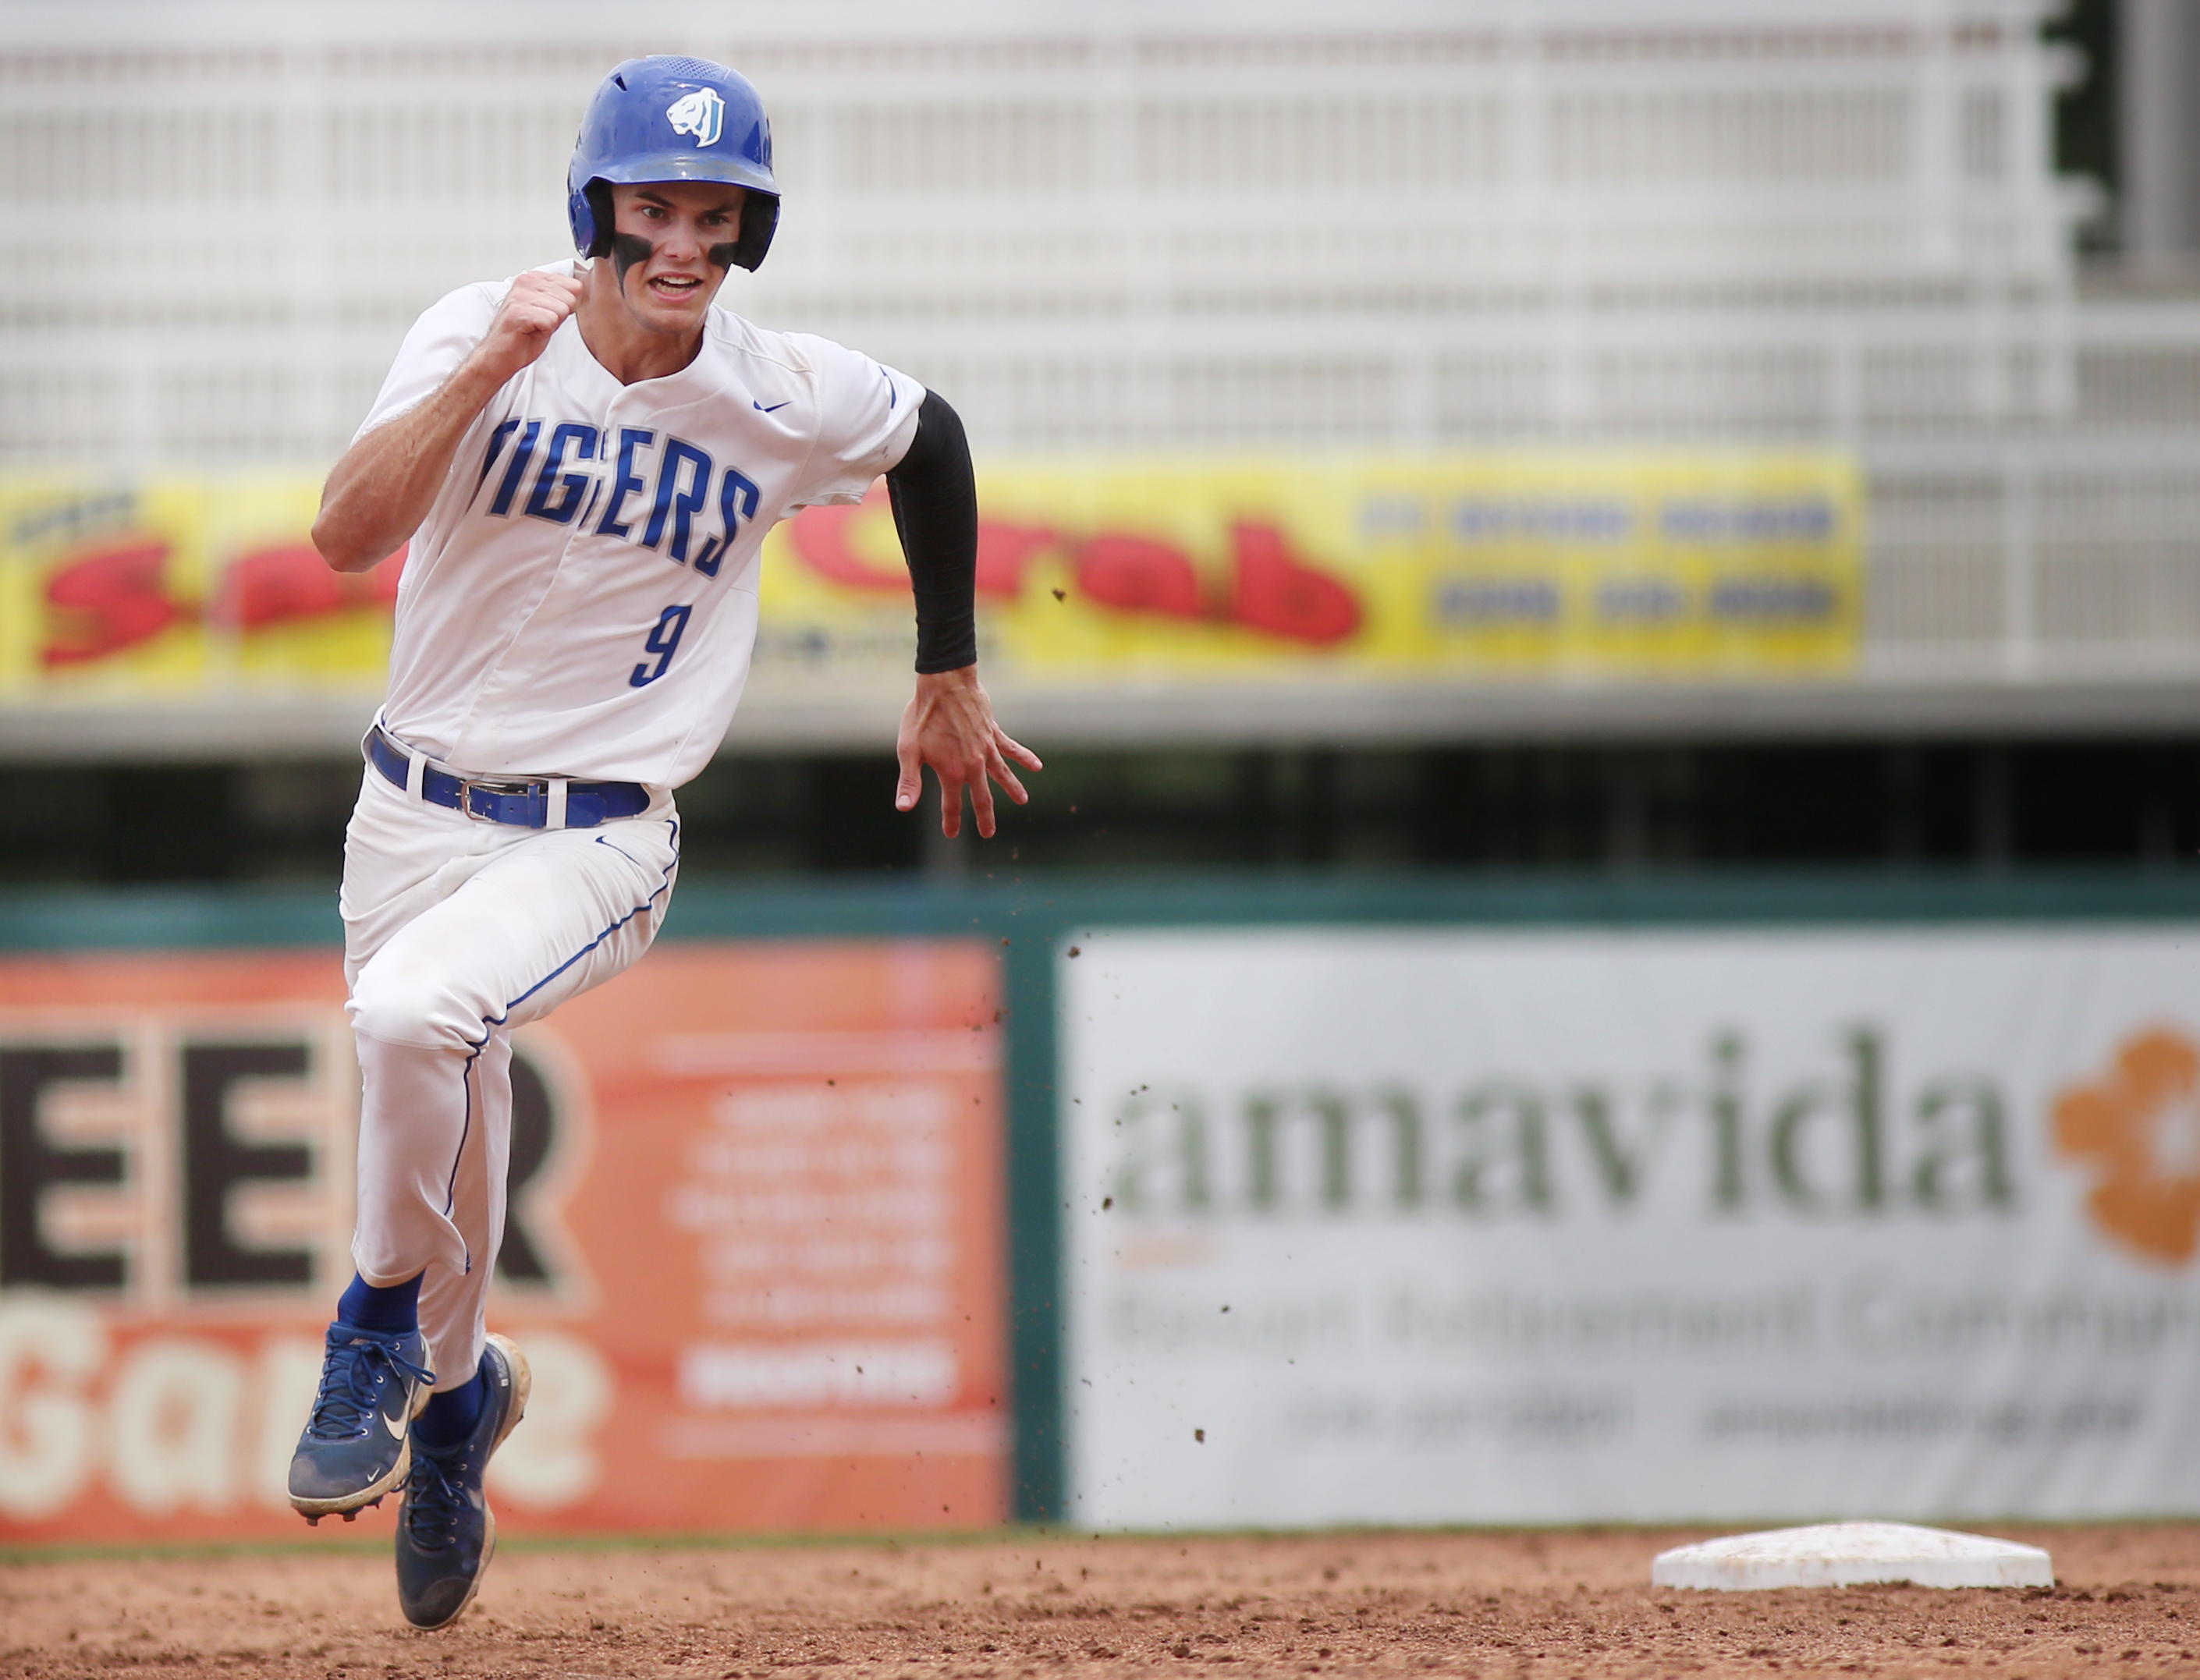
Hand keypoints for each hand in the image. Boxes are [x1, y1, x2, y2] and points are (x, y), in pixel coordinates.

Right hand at [472, 268, 583, 383]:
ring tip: (534, 327)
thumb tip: (580, 290)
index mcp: (534, 278)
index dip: (566, 306)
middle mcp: (526, 281)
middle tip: (540, 323)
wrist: (500, 356)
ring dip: (551, 325)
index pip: (574, 285)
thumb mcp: (549, 311)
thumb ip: (562, 298)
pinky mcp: (518, 311)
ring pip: (561, 310)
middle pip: (570, 298)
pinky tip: (529, 332)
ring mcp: (520, 295)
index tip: (548, 314)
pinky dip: (544, 332)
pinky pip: (551, 320)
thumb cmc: (523, 336)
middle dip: (559, 316)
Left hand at [895, 666, 1041, 838]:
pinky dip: (1024, 757)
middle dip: (985, 817)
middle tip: (989, 833)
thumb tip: (903, 807)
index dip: (951, 820)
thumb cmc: (922, 715)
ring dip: (1013, 789)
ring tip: (1023, 800)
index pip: (952, 804)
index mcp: (950, 772)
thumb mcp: (908, 749)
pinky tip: (1036, 765)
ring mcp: (986, 749)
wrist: (944, 683)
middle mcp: (972, 765)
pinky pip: (1011, 748)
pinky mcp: (993, 733)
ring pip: (1002, 775)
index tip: (952, 834)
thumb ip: (909, 781)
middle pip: (981, 797)